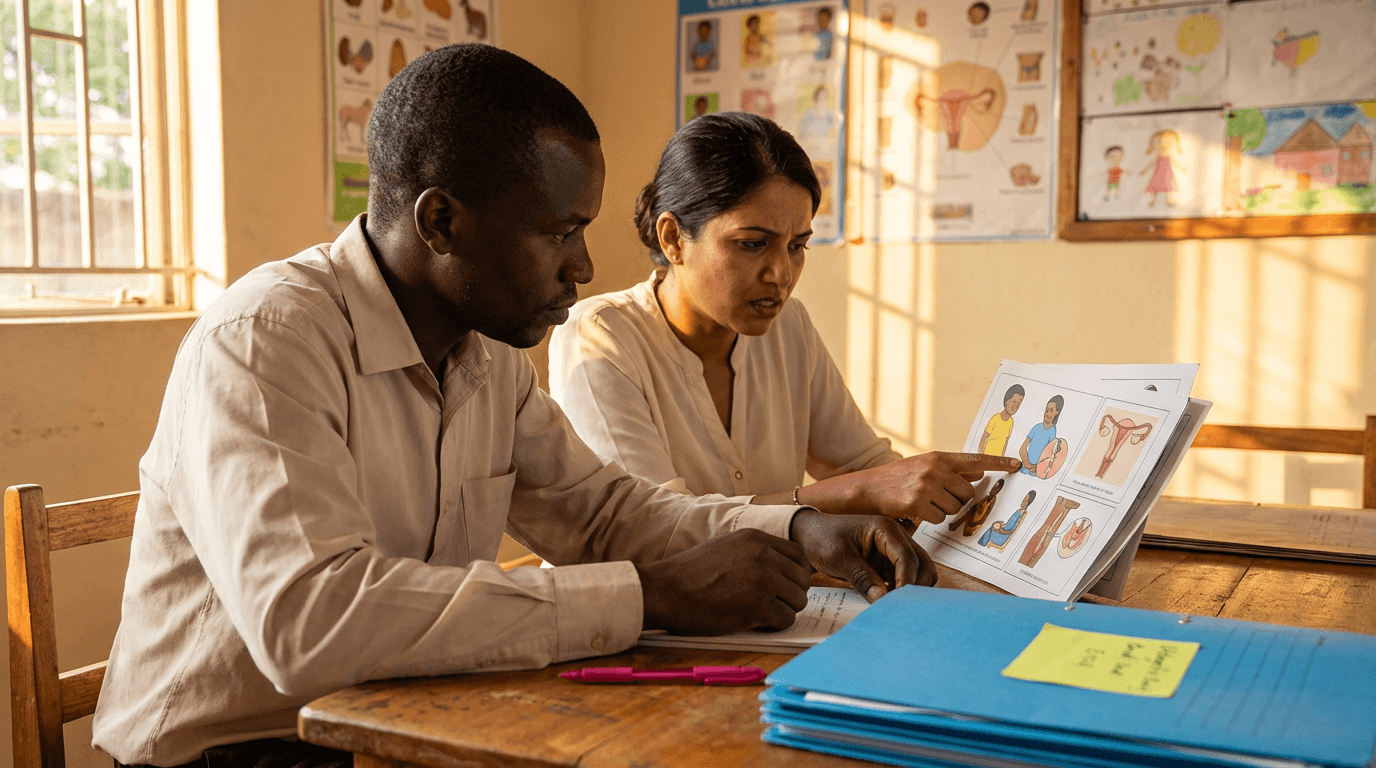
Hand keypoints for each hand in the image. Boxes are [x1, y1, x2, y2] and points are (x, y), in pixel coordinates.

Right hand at [636, 529, 810, 634]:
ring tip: (763, 613)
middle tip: (774, 603)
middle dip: (792, 594)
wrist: (666, 590)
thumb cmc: (689, 573)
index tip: (788, 585)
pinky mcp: (758, 606)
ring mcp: (763, 580)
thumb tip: (781, 568)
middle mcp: (764, 556)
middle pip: (802, 579)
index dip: (796, 574)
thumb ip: (753, 553)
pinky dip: (775, 624)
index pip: (798, 555)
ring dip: (785, 610)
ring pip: (798, 600)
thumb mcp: (726, 547)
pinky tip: (757, 622)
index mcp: (756, 538)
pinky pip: (786, 619)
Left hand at [789, 508, 934, 601]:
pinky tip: (887, 604)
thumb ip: (861, 577)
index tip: (898, 601)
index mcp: (886, 529)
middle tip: (899, 606)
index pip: (907, 556)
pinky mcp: (887, 566)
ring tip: (894, 606)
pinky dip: (901, 592)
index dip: (906, 580)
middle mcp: (895, 539)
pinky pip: (903, 580)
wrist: (808, 535)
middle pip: (922, 565)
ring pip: (918, 573)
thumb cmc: (821, 538)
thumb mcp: (838, 557)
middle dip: (915, 586)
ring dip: (911, 590)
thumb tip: (882, 600)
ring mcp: (893, 553)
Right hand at [855, 452, 1019, 524]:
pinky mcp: (917, 503)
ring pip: (955, 508)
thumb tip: (978, 474)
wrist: (866, 488)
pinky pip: (939, 519)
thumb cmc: (896, 479)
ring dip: (943, 511)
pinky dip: (930, 519)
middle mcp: (934, 469)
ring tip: (923, 503)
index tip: (1017, 464)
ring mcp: (926, 486)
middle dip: (957, 500)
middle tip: (937, 499)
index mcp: (937, 457)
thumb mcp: (923, 468)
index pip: (974, 459)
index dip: (998, 462)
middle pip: (968, 493)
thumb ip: (951, 471)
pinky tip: (915, 511)